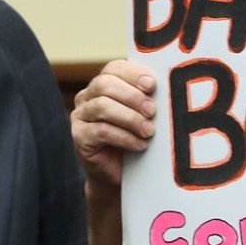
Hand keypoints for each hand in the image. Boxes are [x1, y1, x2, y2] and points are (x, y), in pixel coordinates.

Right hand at [71, 59, 156, 187]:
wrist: (119, 176)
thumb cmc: (134, 140)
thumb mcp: (142, 116)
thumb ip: (147, 100)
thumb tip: (166, 89)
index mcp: (103, 84)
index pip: (114, 68)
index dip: (133, 74)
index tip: (152, 85)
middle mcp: (87, 97)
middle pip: (104, 84)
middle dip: (132, 96)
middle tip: (152, 111)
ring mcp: (80, 116)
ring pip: (102, 106)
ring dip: (130, 118)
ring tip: (149, 131)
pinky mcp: (79, 137)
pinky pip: (101, 131)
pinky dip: (124, 137)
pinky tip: (139, 144)